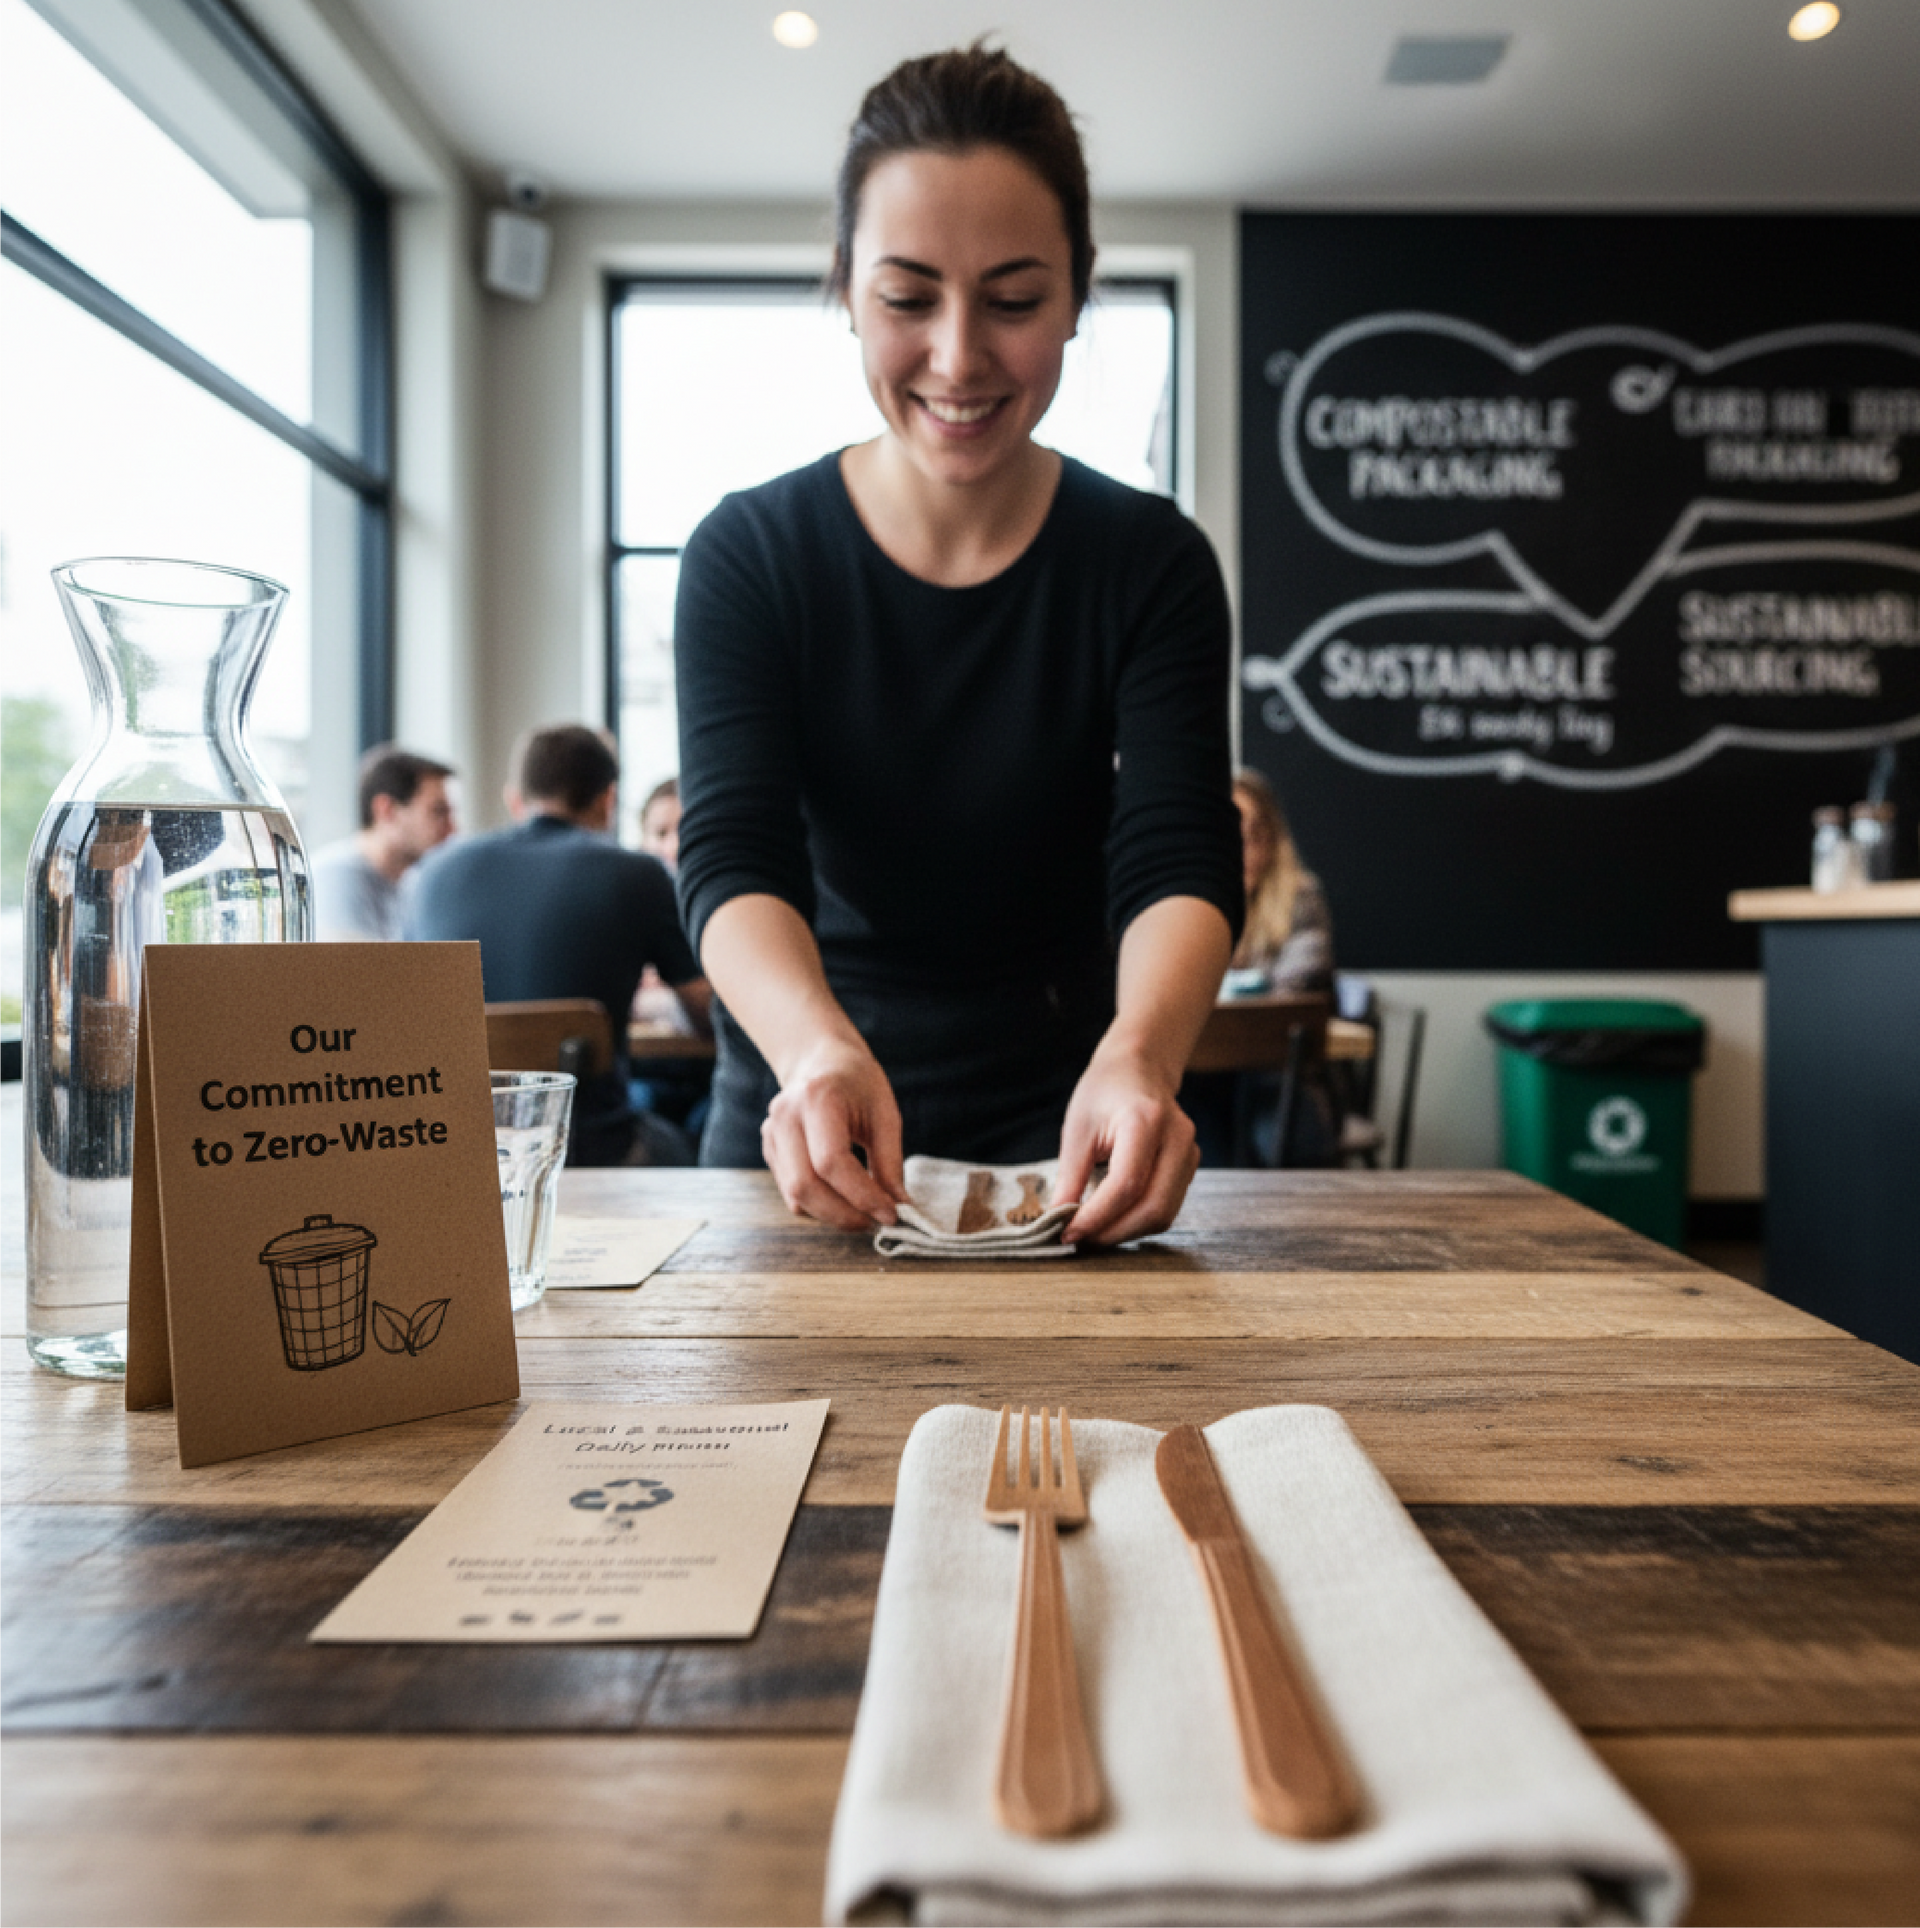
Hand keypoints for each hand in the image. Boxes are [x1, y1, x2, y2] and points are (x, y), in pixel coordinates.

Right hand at [760, 1037, 907, 1231]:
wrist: (820, 1061)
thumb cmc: (858, 1083)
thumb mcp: (885, 1114)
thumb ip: (890, 1162)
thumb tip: (899, 1206)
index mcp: (817, 1099)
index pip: (832, 1162)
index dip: (862, 1196)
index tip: (891, 1213)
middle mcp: (785, 1117)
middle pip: (804, 1185)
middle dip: (843, 1214)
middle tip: (875, 1222)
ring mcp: (771, 1134)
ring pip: (795, 1195)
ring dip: (832, 1214)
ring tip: (863, 1213)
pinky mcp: (769, 1150)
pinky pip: (791, 1192)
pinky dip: (819, 1205)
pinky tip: (843, 1198)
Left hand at [1054, 1043, 1199, 1246]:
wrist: (1139, 1068)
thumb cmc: (1104, 1091)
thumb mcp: (1077, 1128)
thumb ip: (1071, 1177)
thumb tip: (1059, 1220)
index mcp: (1146, 1121)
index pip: (1127, 1185)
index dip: (1097, 1217)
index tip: (1068, 1232)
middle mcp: (1177, 1139)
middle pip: (1153, 1207)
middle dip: (1114, 1233)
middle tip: (1080, 1240)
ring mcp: (1189, 1154)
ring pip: (1164, 1213)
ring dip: (1126, 1231)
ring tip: (1092, 1232)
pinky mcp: (1190, 1167)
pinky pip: (1167, 1206)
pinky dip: (1138, 1221)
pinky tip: (1112, 1219)